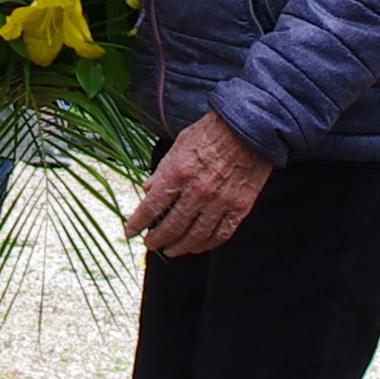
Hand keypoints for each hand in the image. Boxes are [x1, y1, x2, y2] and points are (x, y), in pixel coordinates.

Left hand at [125, 113, 271, 260]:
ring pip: (195, 236)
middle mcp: (197, 191)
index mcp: (178, 173)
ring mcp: (220, 202)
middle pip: (171, 227)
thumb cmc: (213, 132)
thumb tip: (148, 189)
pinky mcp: (239, 207)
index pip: (151, 208)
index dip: (137, 223)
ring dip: (179, 247)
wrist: (250, 128)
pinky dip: (206, 245)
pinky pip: (220, 234)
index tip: (129, 231)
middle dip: (156, 240)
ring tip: (170, 250)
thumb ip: (163, 170)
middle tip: (150, 244)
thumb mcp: (179, 143)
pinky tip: (197, 247)